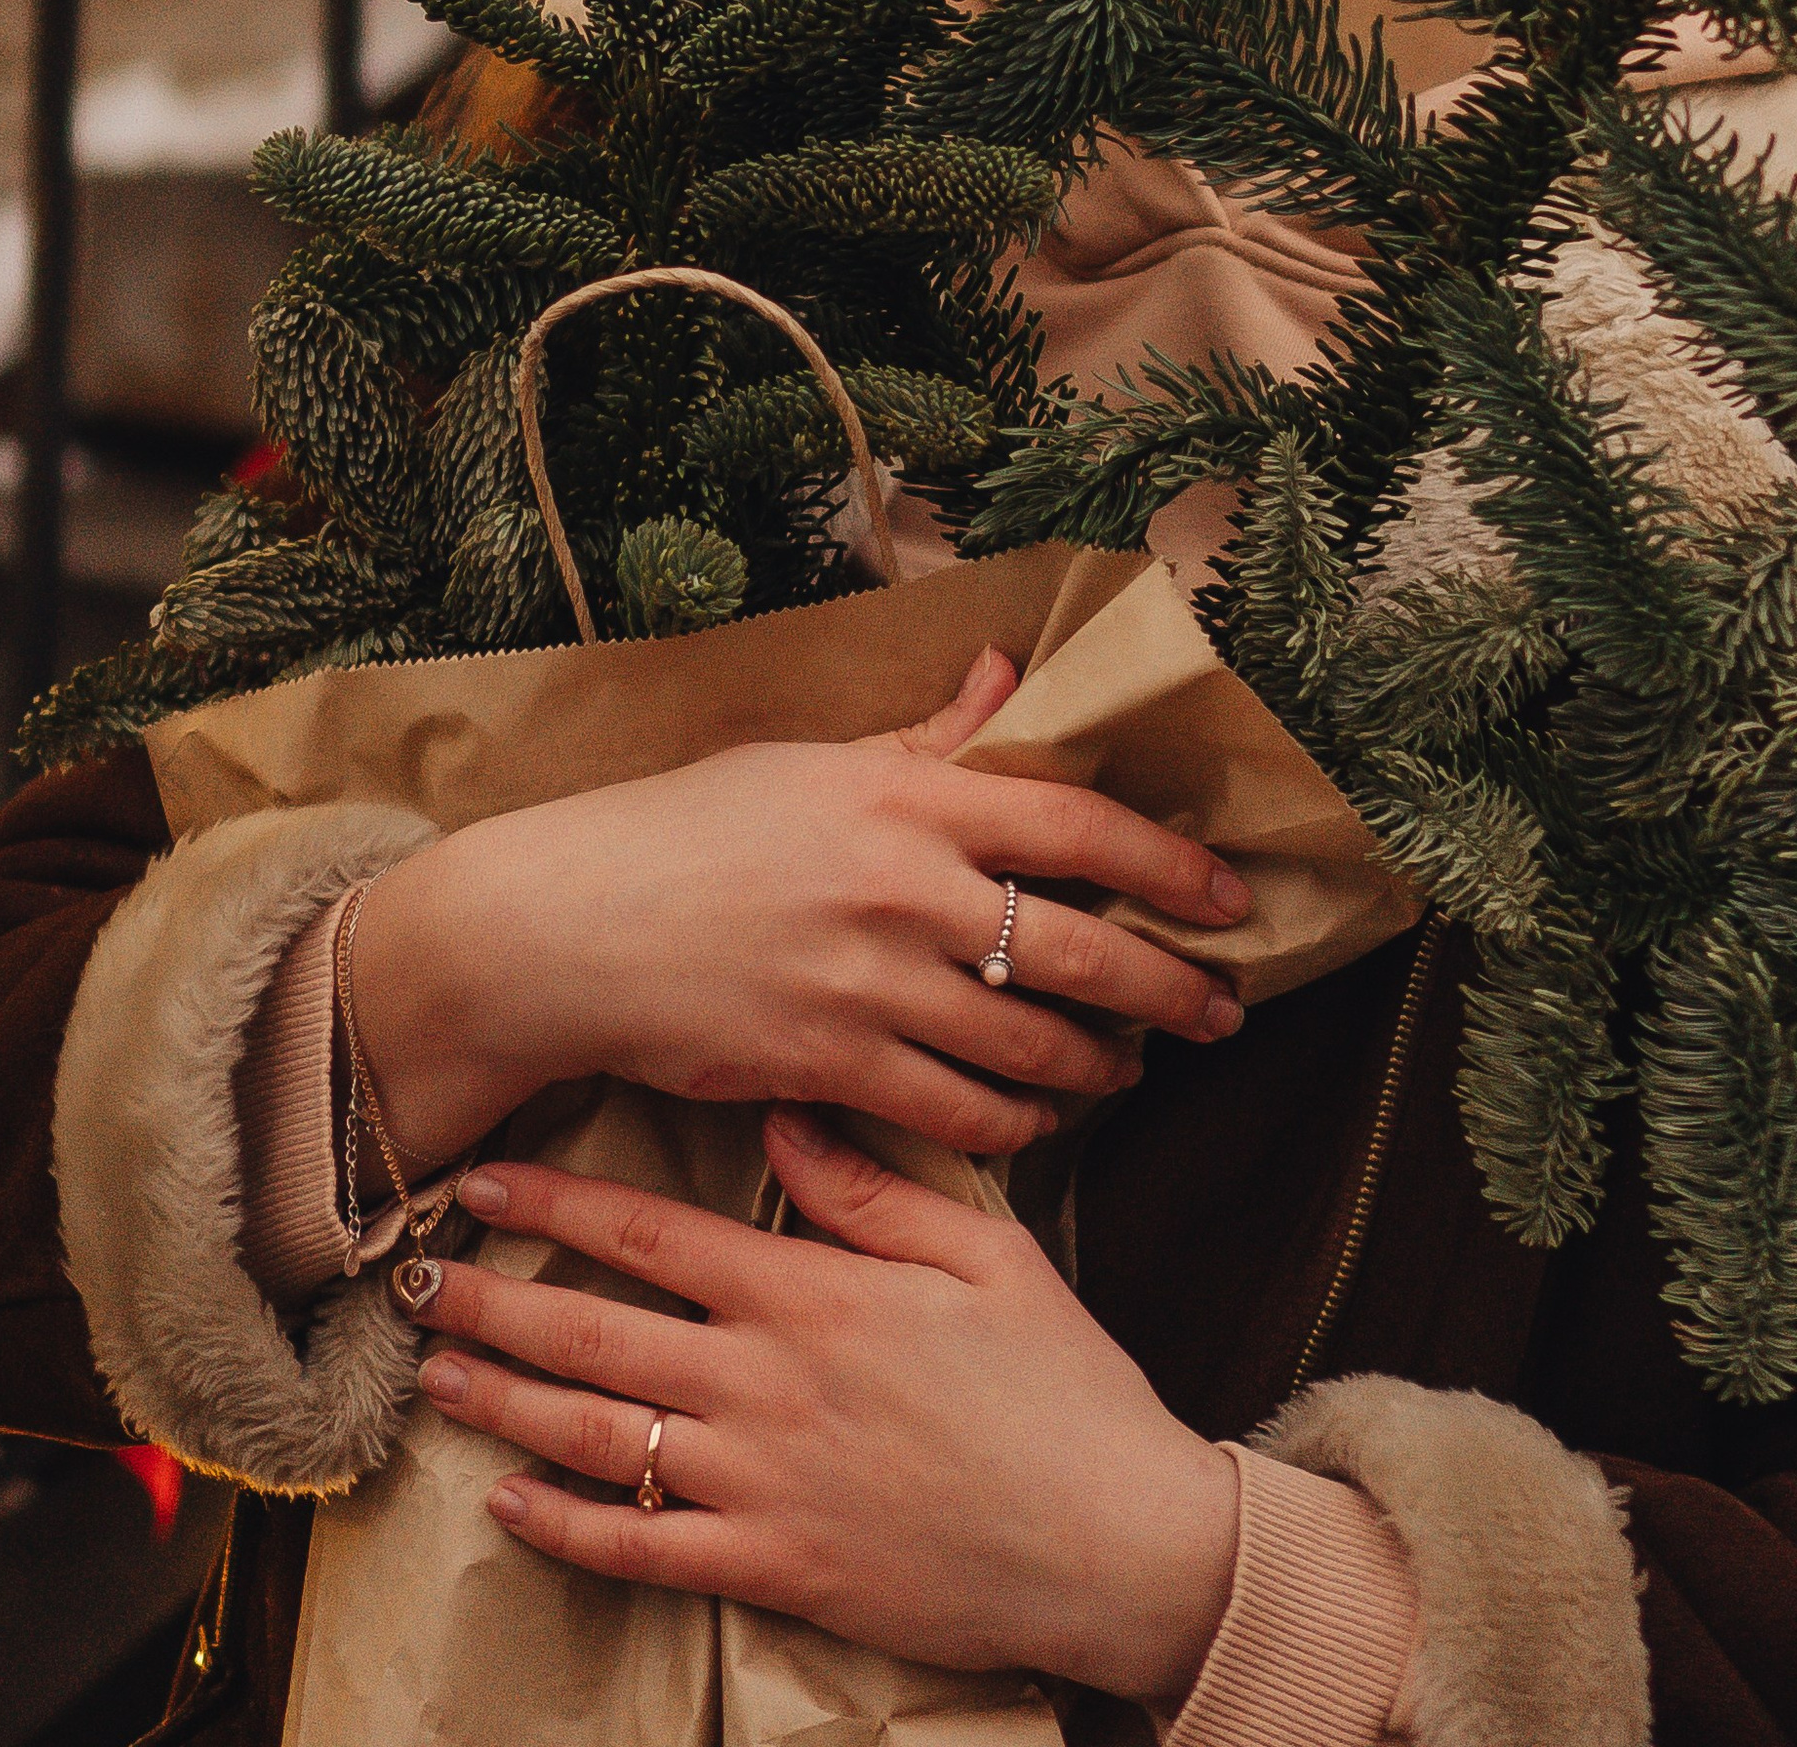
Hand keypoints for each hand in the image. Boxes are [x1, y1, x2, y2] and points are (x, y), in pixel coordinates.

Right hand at [353, 647, 1249, 1168]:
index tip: (1228, 897)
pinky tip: (1036, 1117)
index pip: (1078, 826)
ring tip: (1124, 1069)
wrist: (568, 928)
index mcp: (907, 798)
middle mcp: (903, 891)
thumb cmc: (689, 829)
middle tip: (1216, 1014)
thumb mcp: (812, 762)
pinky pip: (961, 1113)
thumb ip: (927, 739)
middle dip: (1169, 991)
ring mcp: (870, 988)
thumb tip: (1007, 673)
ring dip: (1097, 1068)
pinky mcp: (832, 1069)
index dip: (1169, 867)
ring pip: (1033, 1048)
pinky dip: (1015, 1123)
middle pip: (1082, 951)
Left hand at [416, 1124, 1240, 1712]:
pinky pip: (642, 1551)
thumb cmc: (1062, 1388)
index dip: (559, 1204)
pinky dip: (564, 1528)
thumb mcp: (988, 1253)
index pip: (654, 1235)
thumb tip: (787, 1119)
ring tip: (438, 1370)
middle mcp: (768, 1384)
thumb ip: (876, 1188)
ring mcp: (763, 1485)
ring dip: (508, 1399)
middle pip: (598, 1332)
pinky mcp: (774, 1570)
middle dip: (497, 1298)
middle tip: (415, 1277)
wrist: (1114, 1542)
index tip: (488, 1177)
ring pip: (599, 1437)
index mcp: (816, 1296)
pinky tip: (508, 1501)